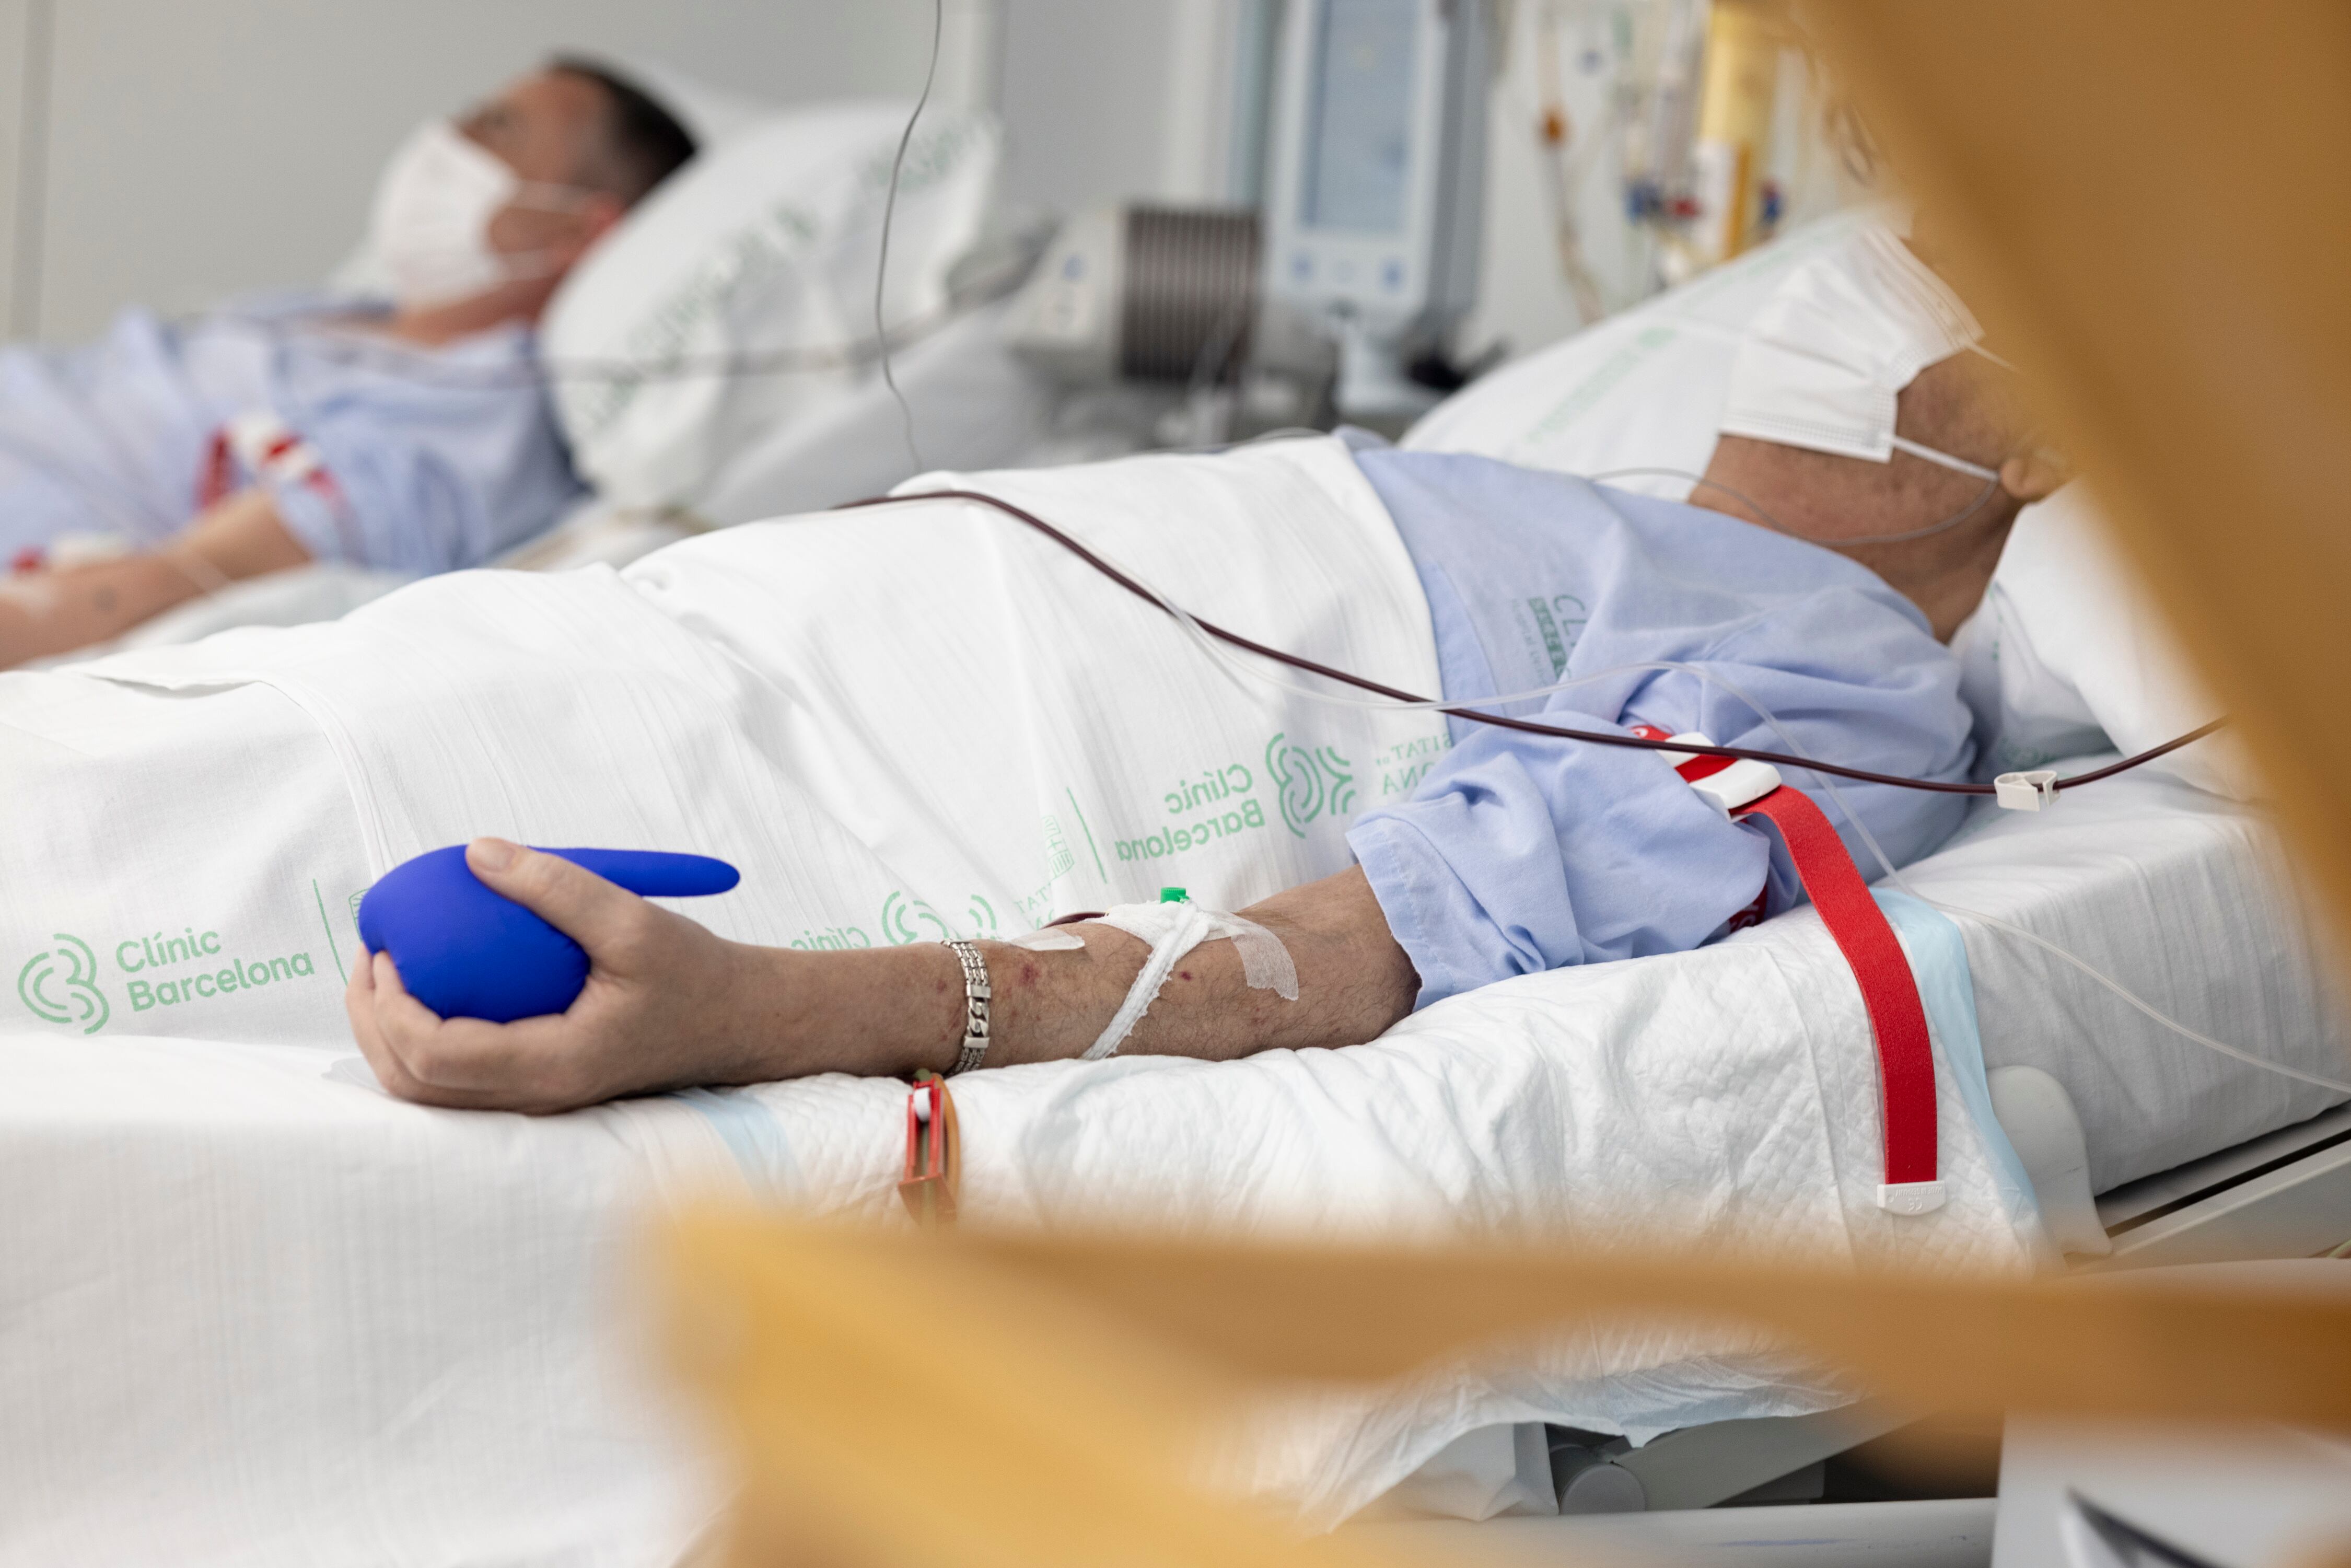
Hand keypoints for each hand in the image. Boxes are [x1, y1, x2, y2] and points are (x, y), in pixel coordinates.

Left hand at [345, 837, 757, 1111]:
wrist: (739, 1021)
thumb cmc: (694, 974)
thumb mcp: (634, 920)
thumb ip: (558, 886)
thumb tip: (476, 853)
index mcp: (555, 1065)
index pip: (437, 1057)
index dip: (392, 1008)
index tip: (390, 950)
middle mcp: (537, 1095)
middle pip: (415, 1085)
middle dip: (371, 1022)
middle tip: (371, 957)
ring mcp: (535, 1099)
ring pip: (428, 1093)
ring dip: (387, 1038)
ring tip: (384, 977)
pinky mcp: (538, 1087)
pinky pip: (455, 1083)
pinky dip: (418, 1046)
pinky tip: (424, 996)